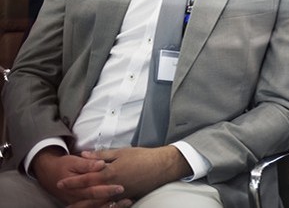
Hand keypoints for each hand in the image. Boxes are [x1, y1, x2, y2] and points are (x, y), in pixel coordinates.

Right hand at [31, 148, 127, 207]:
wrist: (48, 172)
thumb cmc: (63, 165)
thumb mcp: (73, 161)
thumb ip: (87, 164)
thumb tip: (101, 164)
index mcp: (74, 187)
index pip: (93, 190)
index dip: (107, 189)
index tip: (121, 187)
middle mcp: (76, 197)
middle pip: (95, 202)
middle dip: (112, 201)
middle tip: (128, 199)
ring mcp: (77, 202)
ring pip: (95, 207)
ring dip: (111, 206)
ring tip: (127, 202)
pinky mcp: (80, 203)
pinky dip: (105, 207)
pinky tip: (118, 204)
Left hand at [60, 146, 190, 199]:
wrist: (161, 166)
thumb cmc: (142, 157)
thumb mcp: (121, 152)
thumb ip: (101, 156)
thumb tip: (84, 155)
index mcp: (109, 173)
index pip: (86, 178)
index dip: (72, 181)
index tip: (60, 182)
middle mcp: (112, 186)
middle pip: (88, 193)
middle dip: (75, 193)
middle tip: (63, 194)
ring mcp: (119, 194)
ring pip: (97, 201)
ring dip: (85, 202)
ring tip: (75, 203)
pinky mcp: (126, 198)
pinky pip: (109, 203)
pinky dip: (100, 204)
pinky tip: (95, 204)